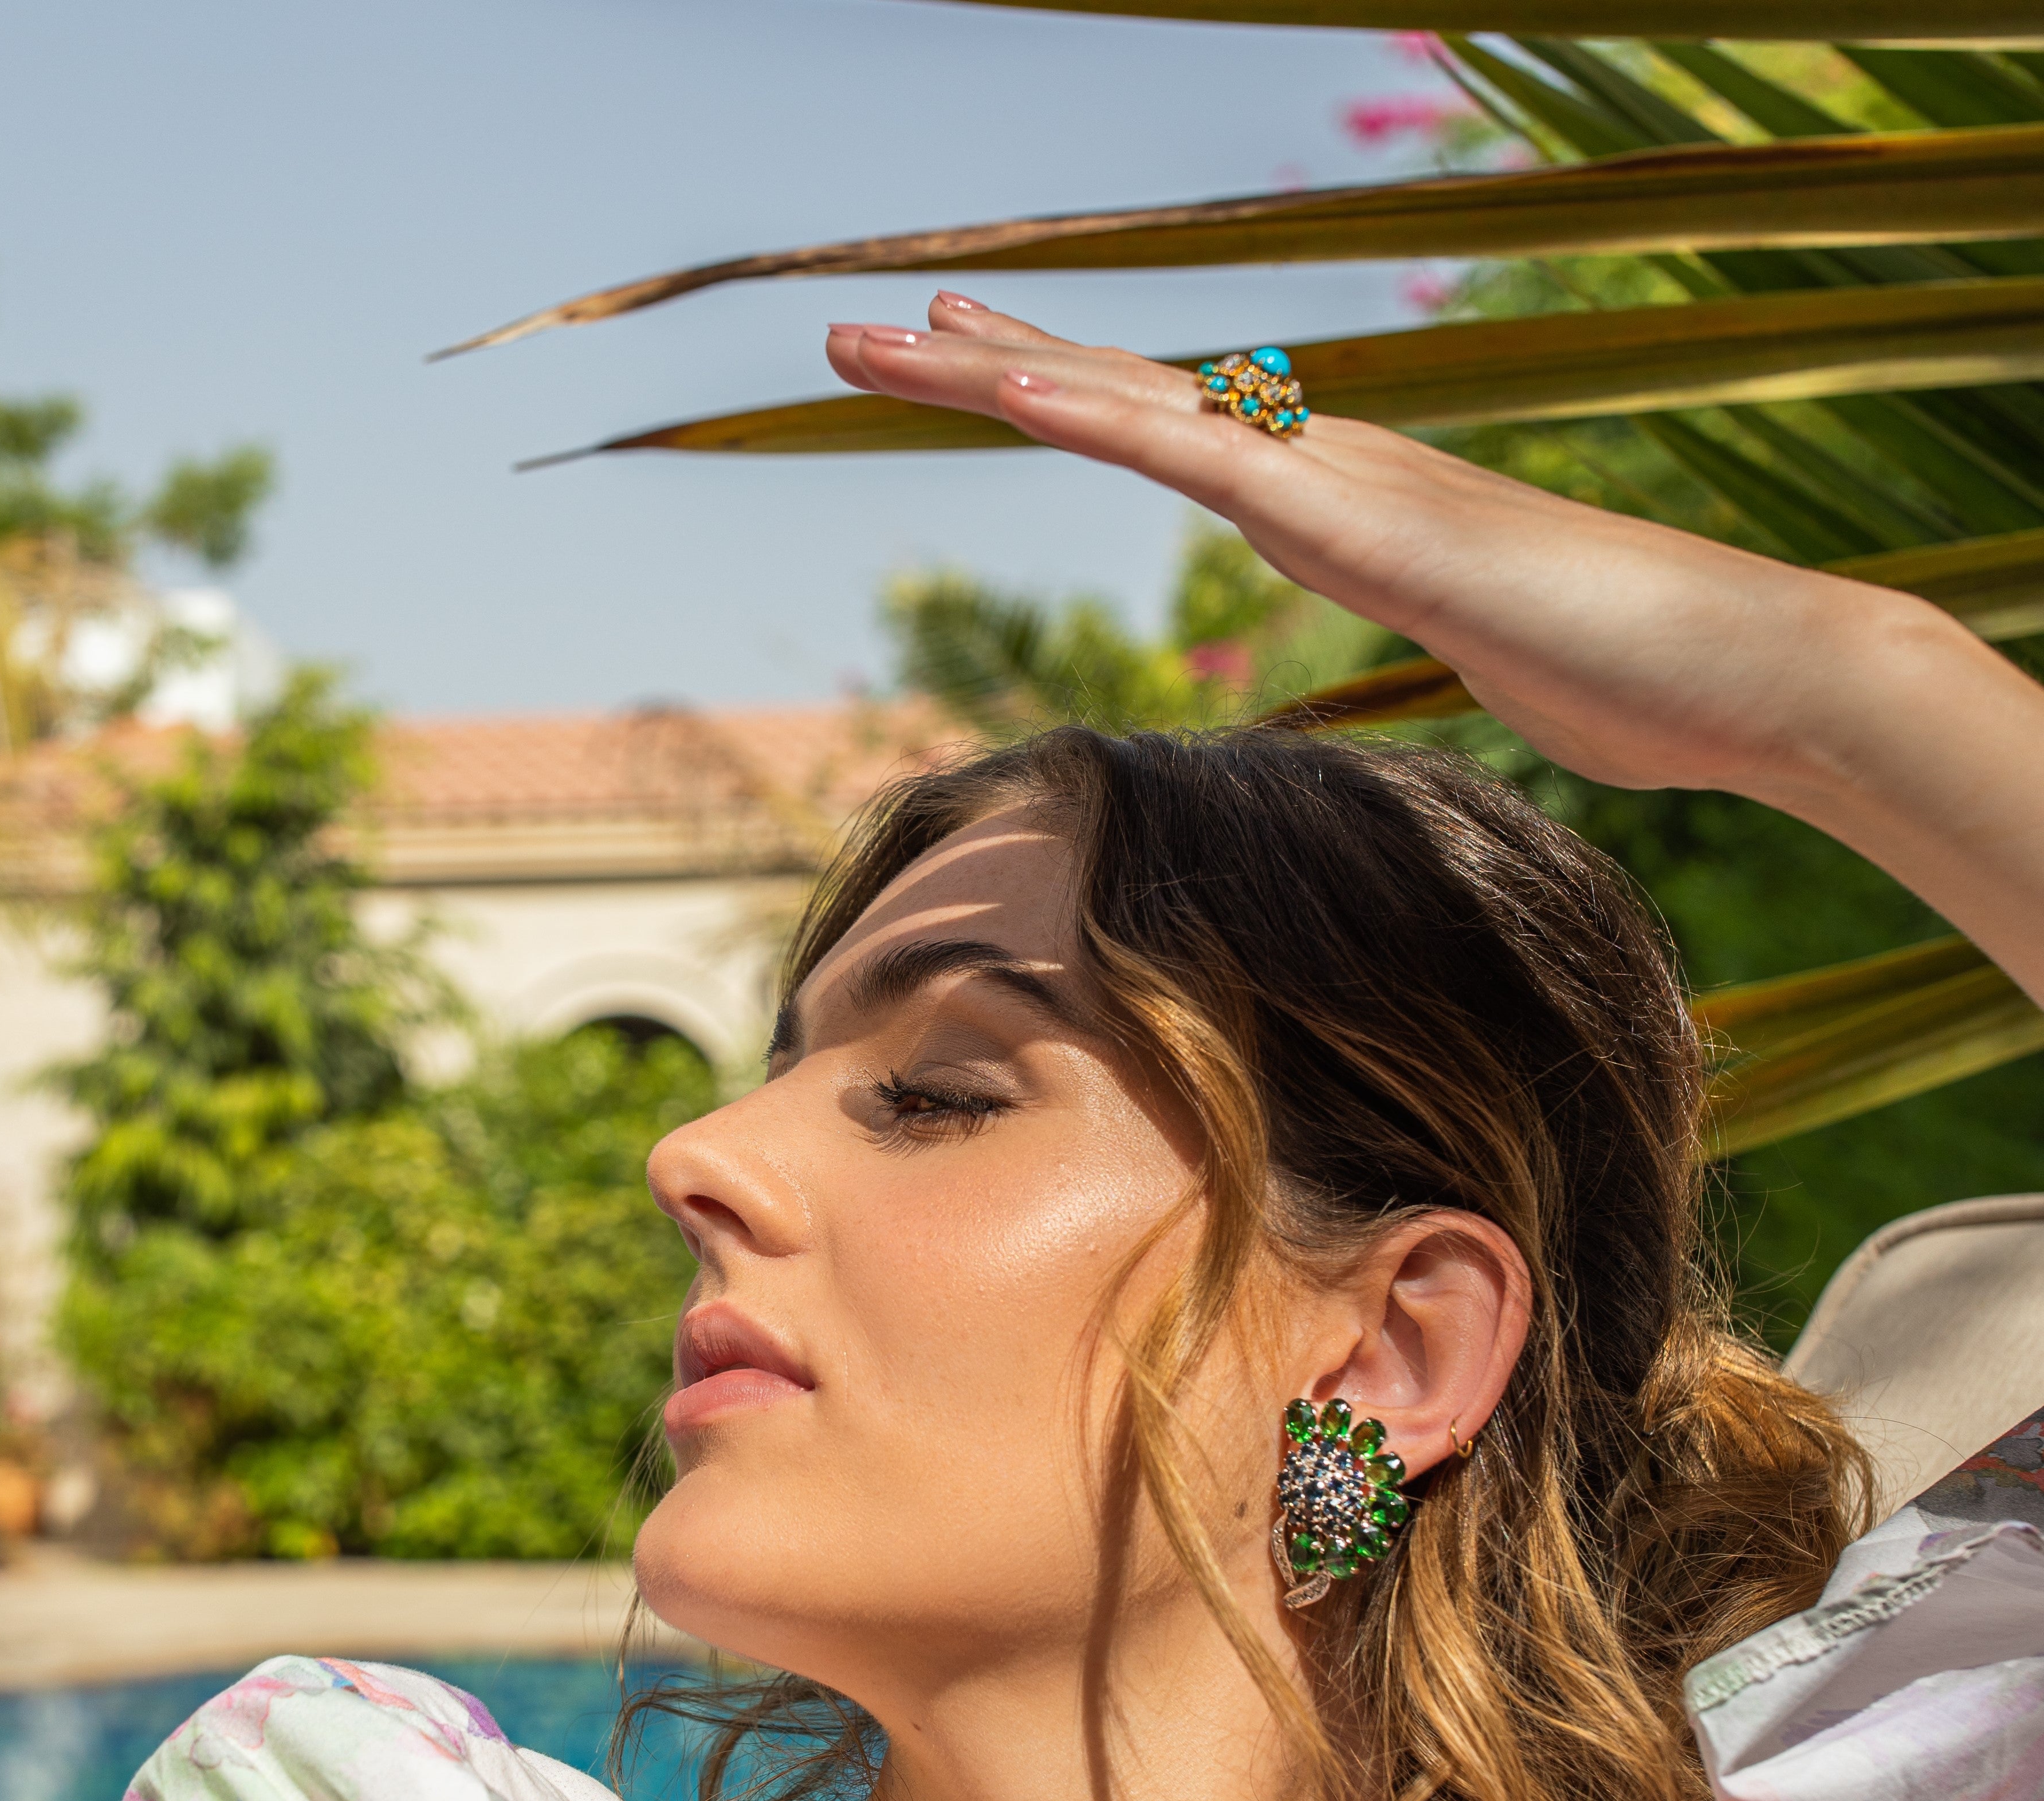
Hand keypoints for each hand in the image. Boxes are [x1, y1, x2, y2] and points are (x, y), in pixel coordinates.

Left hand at [827, 296, 2043, 998]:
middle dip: (985, 361)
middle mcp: (1326, 463)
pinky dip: (1108, 423)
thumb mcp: (1468, 647)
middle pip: (1125, 397)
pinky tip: (1015, 391)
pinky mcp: (1373, 526)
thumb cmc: (1620, 672)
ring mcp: (1349, 482)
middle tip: (861, 327)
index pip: (1166, 429)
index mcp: (1335, 499)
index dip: (1060, 385)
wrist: (1739, 674)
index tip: (965, 355)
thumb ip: (1410, 613)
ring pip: (1143, 408)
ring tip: (889, 334)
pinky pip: (1214, 463)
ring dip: (1007, 370)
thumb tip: (1390, 610)